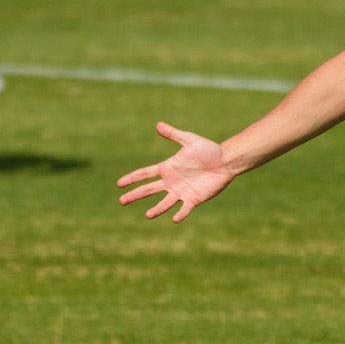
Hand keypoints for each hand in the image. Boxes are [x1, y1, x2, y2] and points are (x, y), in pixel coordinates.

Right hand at [116, 122, 235, 222]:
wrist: (225, 161)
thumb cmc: (208, 150)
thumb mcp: (189, 140)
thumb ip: (174, 134)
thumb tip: (158, 125)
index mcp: (167, 168)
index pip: (145, 174)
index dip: (132, 178)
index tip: (119, 184)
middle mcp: (171, 182)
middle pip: (149, 190)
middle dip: (135, 195)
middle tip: (121, 201)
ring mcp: (181, 192)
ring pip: (164, 203)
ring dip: (157, 209)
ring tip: (148, 215)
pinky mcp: (193, 199)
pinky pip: (184, 209)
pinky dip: (180, 214)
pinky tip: (175, 218)